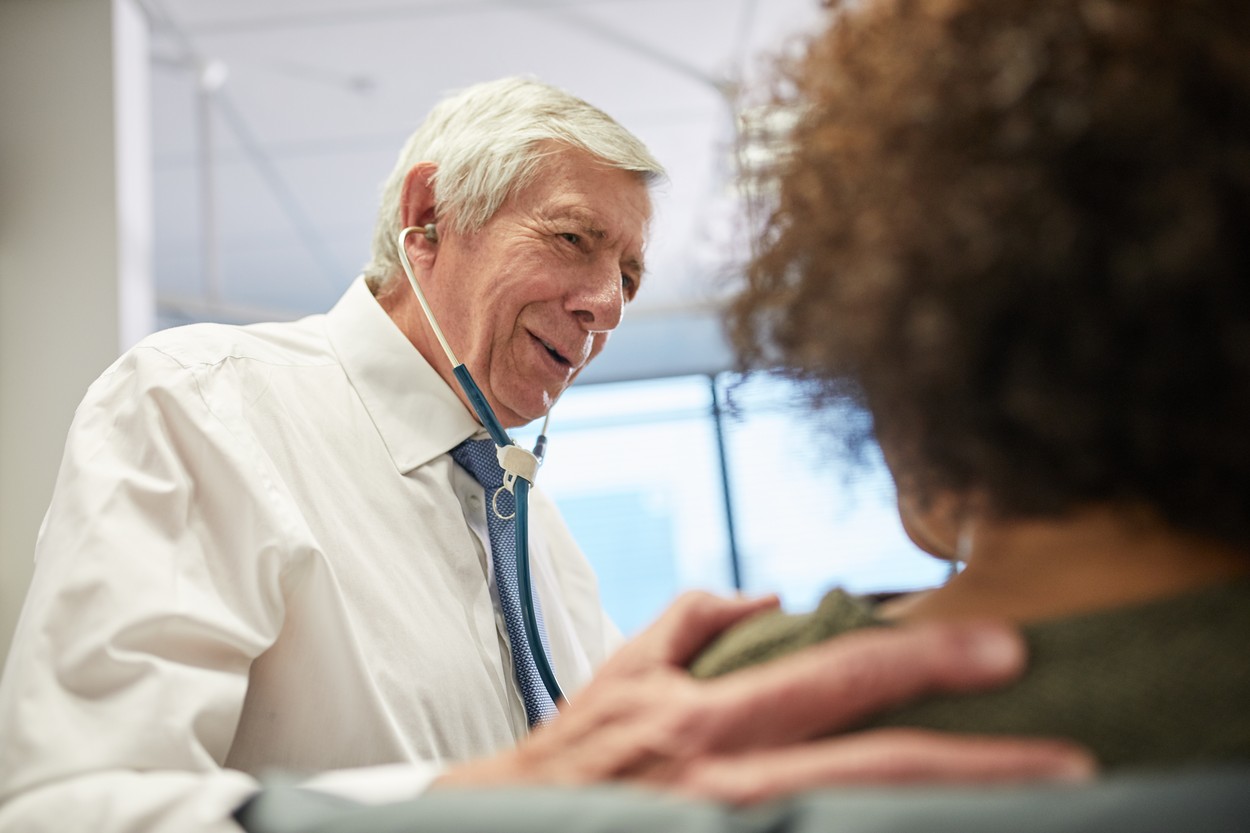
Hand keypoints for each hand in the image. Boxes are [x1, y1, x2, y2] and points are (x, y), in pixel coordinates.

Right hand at [437, 592, 1094, 803]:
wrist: (507, 832)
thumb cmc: (574, 755)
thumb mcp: (625, 671)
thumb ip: (697, 622)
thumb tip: (773, 598)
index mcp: (706, 714)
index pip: (833, 675)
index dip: (922, 658)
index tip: (1003, 650)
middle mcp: (728, 779)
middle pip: (873, 766)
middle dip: (977, 762)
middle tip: (1068, 758)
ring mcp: (729, 830)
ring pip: (858, 822)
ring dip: (944, 814)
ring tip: (1035, 805)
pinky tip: (928, 832)